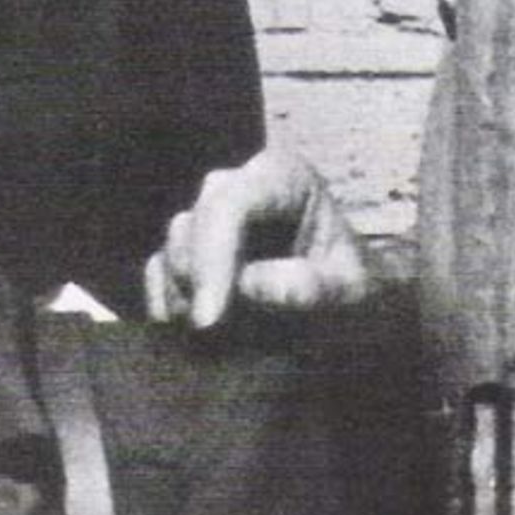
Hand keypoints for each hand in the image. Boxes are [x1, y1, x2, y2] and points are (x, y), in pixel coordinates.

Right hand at [146, 144, 376, 329]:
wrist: (349, 309)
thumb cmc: (355, 291)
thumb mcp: (352, 291)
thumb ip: (310, 286)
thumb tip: (250, 284)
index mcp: (284, 178)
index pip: (231, 205)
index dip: (212, 258)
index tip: (210, 320)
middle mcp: (240, 185)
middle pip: (195, 222)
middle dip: (198, 281)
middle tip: (211, 337)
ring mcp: (212, 215)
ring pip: (174, 245)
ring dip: (187, 295)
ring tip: (221, 336)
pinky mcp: (193, 249)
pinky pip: (159, 269)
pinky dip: (167, 300)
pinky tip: (187, 330)